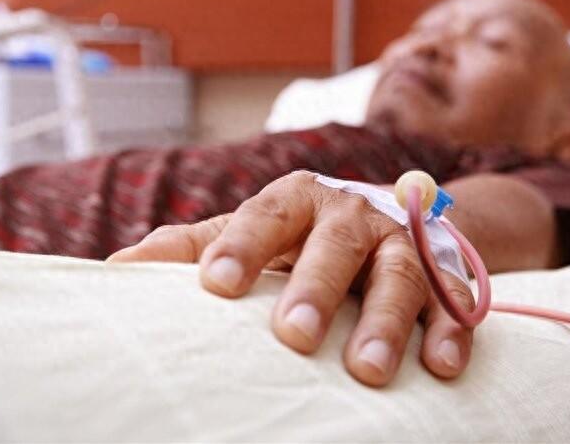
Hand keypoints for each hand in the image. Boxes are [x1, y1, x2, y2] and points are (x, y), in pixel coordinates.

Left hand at [108, 171, 473, 386]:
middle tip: (293, 337)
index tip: (214, 287)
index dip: (241, 247)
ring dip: (387, 320)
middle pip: (336, 245)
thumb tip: (116, 269)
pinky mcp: (444, 270)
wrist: (383, 215)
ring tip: (367, 371)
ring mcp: (402, 242)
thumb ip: (193, 247)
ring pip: (399, 275)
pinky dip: (450, 330)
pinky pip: (453, 298)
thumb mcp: (251, 231)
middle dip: (317, 288)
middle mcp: (353, 214)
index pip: (266, 216)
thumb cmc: (299, 234)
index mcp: (299, 199)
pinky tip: (441, 368)